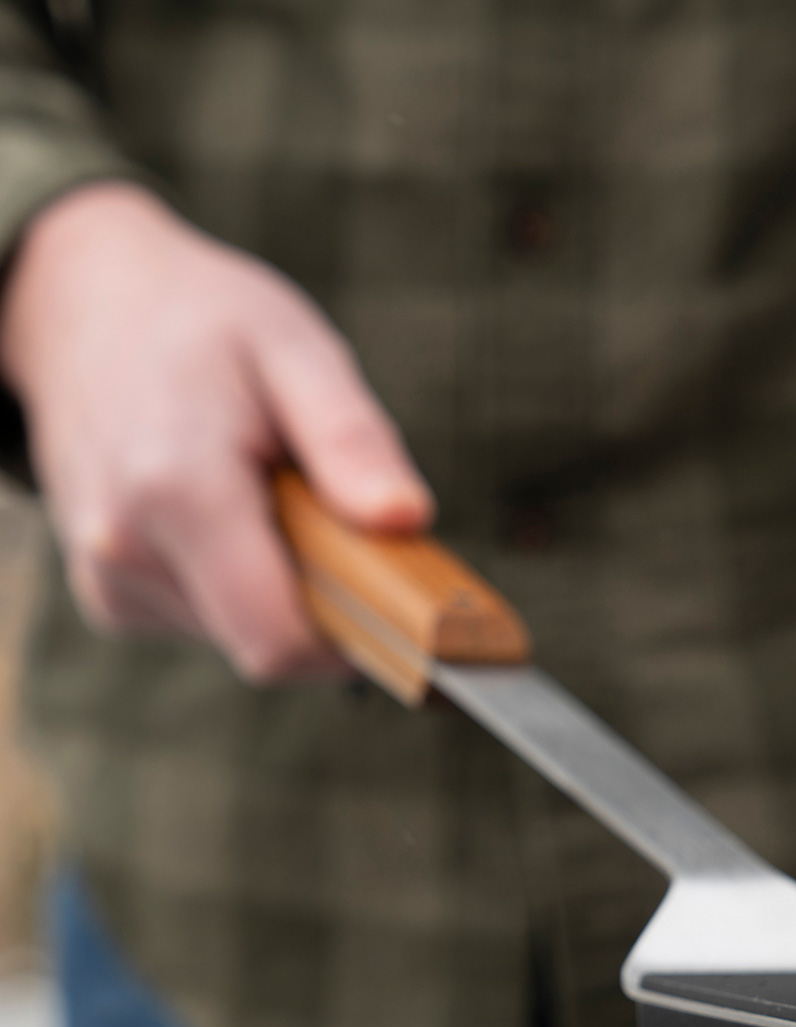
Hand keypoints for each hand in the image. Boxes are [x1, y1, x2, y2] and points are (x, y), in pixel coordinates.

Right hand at [0, 182, 432, 680]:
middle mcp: (125, 548)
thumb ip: (351, 441)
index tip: (402, 600)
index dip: (355, 639)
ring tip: (268, 497)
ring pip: (240, 637)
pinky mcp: (107, 593)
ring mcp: (108, 577)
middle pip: (267, 645)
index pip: (280, 640)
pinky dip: (239, 584)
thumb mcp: (297, 351)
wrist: (82, 306)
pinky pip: (206, 621)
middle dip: (324, 605)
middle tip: (335, 519)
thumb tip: (407, 519)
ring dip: (281, 587)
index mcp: (178, 490)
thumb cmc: (206, 323)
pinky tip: (228, 514)